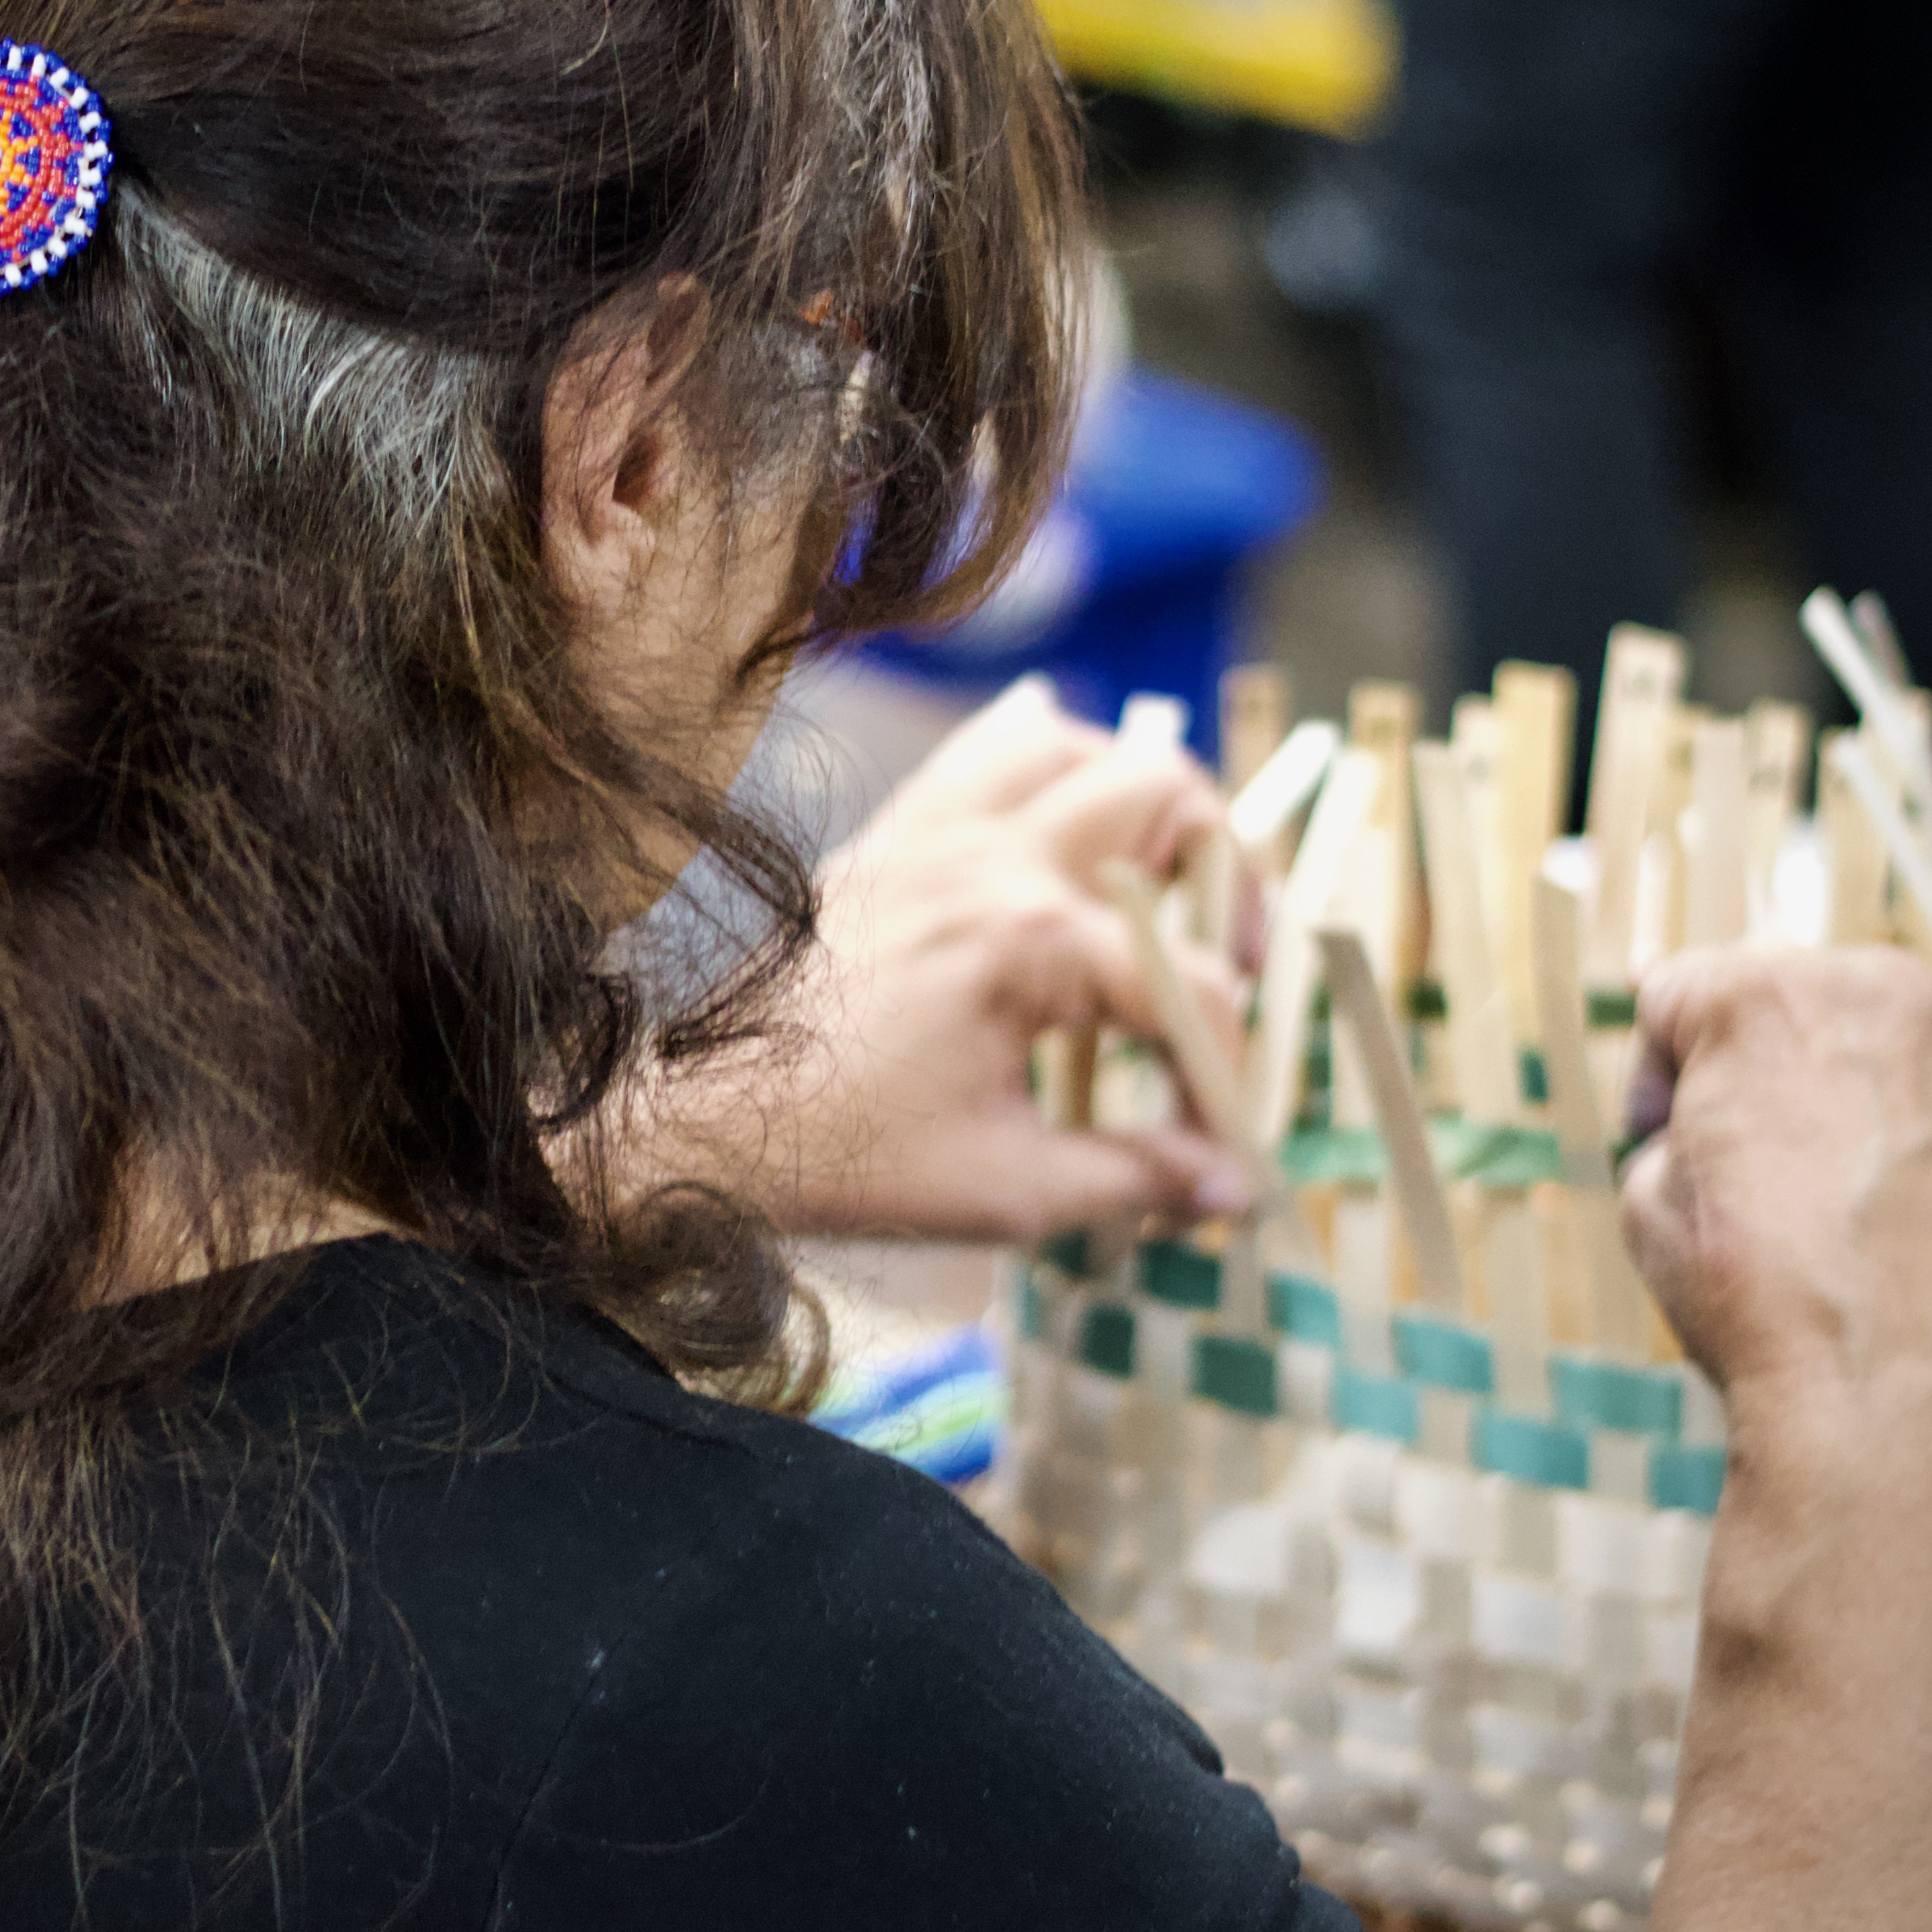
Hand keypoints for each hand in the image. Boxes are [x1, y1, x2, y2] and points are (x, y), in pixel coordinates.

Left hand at [644, 680, 1253, 1241]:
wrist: (697, 1119)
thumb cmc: (840, 1154)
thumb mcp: (1005, 1188)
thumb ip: (1133, 1175)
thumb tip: (1234, 1187)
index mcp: (1029, 941)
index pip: (1191, 986)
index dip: (1226, 1069)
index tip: (1218, 1138)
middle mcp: (990, 855)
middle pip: (1166, 793)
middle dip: (1227, 877)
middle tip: (1227, 963)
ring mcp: (934, 829)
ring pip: (1076, 743)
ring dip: (1141, 802)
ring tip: (1160, 889)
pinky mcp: (893, 834)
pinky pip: (985, 750)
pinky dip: (1045, 765)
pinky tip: (1065, 825)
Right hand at [1621, 948, 1931, 1432]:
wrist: (1885, 1388)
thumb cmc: (1755, 1294)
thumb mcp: (1647, 1195)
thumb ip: (1677, 1123)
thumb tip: (1710, 1125)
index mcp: (1760, 999)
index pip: (1681, 990)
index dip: (1655, 1067)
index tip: (1659, 1125)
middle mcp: (1877, 998)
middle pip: (1800, 996)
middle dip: (1765, 1060)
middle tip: (1749, 1146)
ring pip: (1894, 1041)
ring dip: (1857, 1089)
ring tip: (1837, 1182)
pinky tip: (1907, 1211)